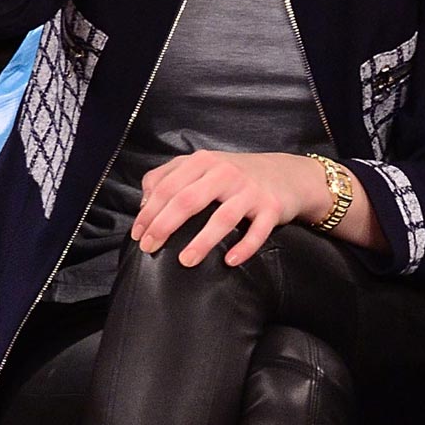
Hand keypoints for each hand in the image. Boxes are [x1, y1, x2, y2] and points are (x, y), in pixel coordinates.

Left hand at [132, 151, 331, 267]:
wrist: (287, 174)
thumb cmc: (236, 176)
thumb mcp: (202, 166)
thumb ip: (169, 176)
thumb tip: (144, 203)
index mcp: (204, 162)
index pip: (168, 186)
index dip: (149, 211)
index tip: (137, 234)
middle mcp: (226, 173)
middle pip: (188, 200)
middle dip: (164, 226)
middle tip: (149, 248)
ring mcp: (250, 191)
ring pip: (222, 217)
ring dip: (202, 241)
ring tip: (185, 261)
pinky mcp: (272, 208)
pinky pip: (257, 231)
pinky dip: (244, 247)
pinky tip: (230, 262)